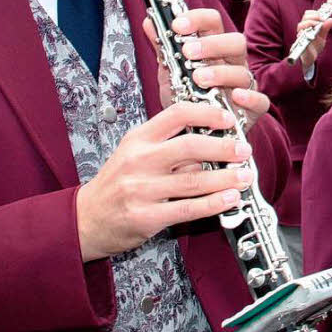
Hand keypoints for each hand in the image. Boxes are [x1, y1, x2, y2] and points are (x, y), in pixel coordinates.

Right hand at [76, 101, 255, 261]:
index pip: (177, 114)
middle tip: (244, 150)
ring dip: (226, 178)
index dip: (207, 113)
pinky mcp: (146, 217)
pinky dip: (213, 204)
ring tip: (245, 176)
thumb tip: (212, 134)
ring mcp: (141, 189)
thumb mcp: (135, 151)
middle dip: (224, 147)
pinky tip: (230, 199)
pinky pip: (188, 209)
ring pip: (193, 180)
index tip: (228, 118)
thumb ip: (167, 141)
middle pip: (190, 147)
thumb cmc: (118, 182)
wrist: (86, 218)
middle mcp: (139, 160)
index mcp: (139, 138)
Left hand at [143, 8, 268, 126]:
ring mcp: (244, 85)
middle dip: (212, 45)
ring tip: (199, 79)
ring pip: (243, 72)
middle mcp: (232, 63)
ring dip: (221, 73)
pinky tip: (236, 96)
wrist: (193, 130)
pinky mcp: (253, 109)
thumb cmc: (188, 96)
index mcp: (214, 48)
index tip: (177, 26)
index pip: (213, 22)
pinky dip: (250, 97)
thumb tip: (149, 22)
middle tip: (188, 52)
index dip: (198, 19)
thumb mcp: (171, 71)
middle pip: (236, 41)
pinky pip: (260, 100)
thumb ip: (163, 47)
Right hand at [296, 9, 331, 70]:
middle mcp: (303, 29)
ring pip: (301, 25)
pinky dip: (306, 32)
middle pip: (305, 17)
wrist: (311, 58)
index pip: (308, 14)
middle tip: (322, 19)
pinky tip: (313, 33)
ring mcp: (300, 35)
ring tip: (318, 24)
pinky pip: (300, 36)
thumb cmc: (315, 47)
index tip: (324, 16)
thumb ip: (325, 28)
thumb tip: (331, 19)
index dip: (316, 12)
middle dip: (314, 16)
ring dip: (310, 22)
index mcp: (308, 26)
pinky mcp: (300, 42)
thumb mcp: (322, 36)